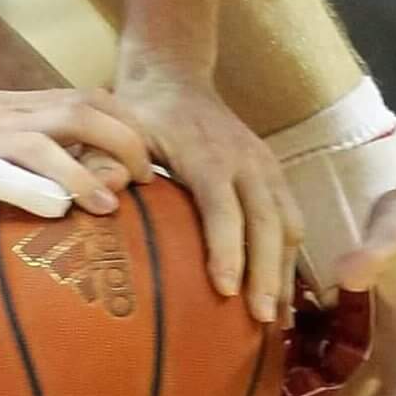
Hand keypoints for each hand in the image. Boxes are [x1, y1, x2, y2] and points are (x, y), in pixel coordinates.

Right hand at [0, 87, 151, 217]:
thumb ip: (15, 153)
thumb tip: (58, 187)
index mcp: (17, 107)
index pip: (90, 97)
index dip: (130, 122)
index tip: (154, 158)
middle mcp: (10, 114)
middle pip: (86, 108)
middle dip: (129, 140)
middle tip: (149, 180)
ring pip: (54, 137)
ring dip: (91, 169)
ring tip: (115, 203)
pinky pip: (6, 172)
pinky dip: (39, 190)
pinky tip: (59, 212)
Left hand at [113, 62, 302, 322]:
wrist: (175, 75)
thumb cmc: (143, 111)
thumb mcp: (120, 127)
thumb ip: (108, 158)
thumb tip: (104, 194)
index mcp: (209, 155)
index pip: (223, 208)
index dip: (227, 248)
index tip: (226, 290)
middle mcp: (246, 161)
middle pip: (267, 222)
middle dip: (267, 273)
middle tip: (260, 319)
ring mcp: (266, 167)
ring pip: (288, 224)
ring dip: (284, 272)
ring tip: (276, 320)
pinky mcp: (275, 175)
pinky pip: (291, 219)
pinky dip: (290, 259)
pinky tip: (282, 294)